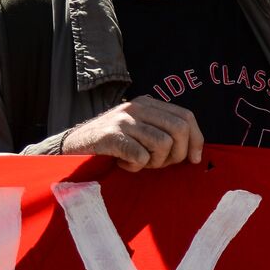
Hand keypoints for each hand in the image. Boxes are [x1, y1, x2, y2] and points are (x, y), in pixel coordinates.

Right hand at [61, 96, 203, 170]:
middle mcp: (137, 107)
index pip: (186, 116)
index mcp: (148, 103)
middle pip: (179, 129)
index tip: (195, 159)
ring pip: (163, 144)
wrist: (72, 146)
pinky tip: (124, 164)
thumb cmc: (112, 143)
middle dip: (178, 154)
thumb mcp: (139, 129)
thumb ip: (163, 131)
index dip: (197, 140)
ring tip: (139, 162)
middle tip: (161, 163)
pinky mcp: (112, 136)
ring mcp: (124, 120)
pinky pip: (141, 156)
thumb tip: (195, 150)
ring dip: (155, 162)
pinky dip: (136, 166)